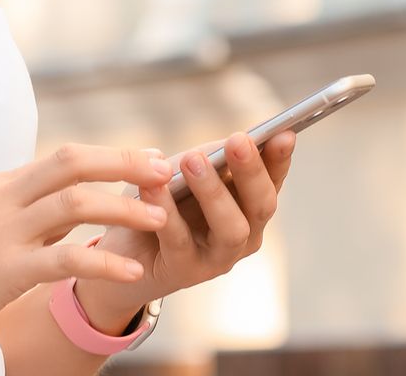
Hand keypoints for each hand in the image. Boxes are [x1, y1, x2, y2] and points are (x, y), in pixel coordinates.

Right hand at [0, 143, 177, 352]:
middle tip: (166, 170)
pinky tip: (130, 272)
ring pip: (76, 203)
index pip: (63, 158)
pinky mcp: (2, 270)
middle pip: (74, 162)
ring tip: (159, 218)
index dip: (109, 157)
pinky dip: (102, 261)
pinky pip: (64, 259)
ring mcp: (3, 232)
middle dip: (125, 163)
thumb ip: (18, 216)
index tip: (146, 162)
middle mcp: (3, 198)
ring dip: (123, 207)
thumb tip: (62, 216)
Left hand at [83, 129, 296, 322]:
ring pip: (231, 228)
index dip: (280, 157)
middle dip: (251, 170)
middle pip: (262, 204)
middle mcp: (244, 233)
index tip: (284, 133)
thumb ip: (205, 158)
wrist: (121, 251)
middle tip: (238, 140)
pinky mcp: (185, 271)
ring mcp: (219, 257)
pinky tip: (151, 186)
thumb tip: (226, 142)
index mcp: (248, 204)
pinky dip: (166, 210)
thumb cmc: (159, 203)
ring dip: (214, 192)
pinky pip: (179, 240)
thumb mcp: (182, 172)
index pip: (272, 178)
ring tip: (193, 160)